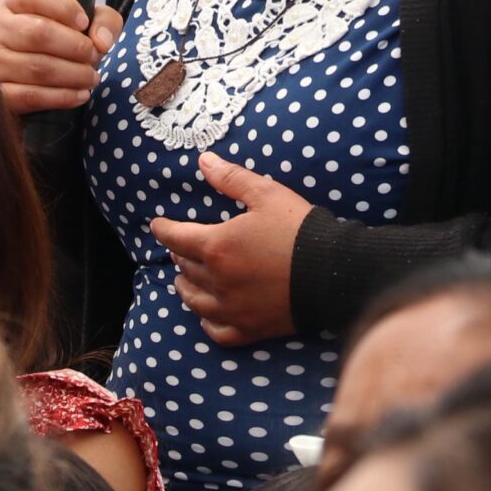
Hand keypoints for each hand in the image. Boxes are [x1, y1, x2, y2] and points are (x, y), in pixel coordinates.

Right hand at [0, 0, 122, 115]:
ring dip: (72, 75)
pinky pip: (30, 95)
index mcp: (16, 1)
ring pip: (36, 67)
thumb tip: (102, 41)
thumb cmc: (64, 37)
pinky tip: (79, 95)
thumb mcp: (88, 19)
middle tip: (94, 56)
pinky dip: (60, 97)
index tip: (84, 22)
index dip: (64, 7)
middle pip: (38, 33)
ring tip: (91, 77)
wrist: (39, 70)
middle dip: (75, 47)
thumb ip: (104, 20)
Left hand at [150, 152, 316, 345]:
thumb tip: (203, 161)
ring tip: (184, 278)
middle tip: (181, 246)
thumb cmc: (298, 229)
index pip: (176, 237)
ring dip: (186, 286)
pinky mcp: (249, 328)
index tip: (157, 225)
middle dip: (179, 254)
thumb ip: (231, 178)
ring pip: (194, 300)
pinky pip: (216, 330)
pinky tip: (206, 313)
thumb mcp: (266, 194)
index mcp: (216, 246)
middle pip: (185, 268)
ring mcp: (231, 308)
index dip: (163, 229)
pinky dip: (206, 320)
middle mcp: (217, 280)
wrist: (333, 271)